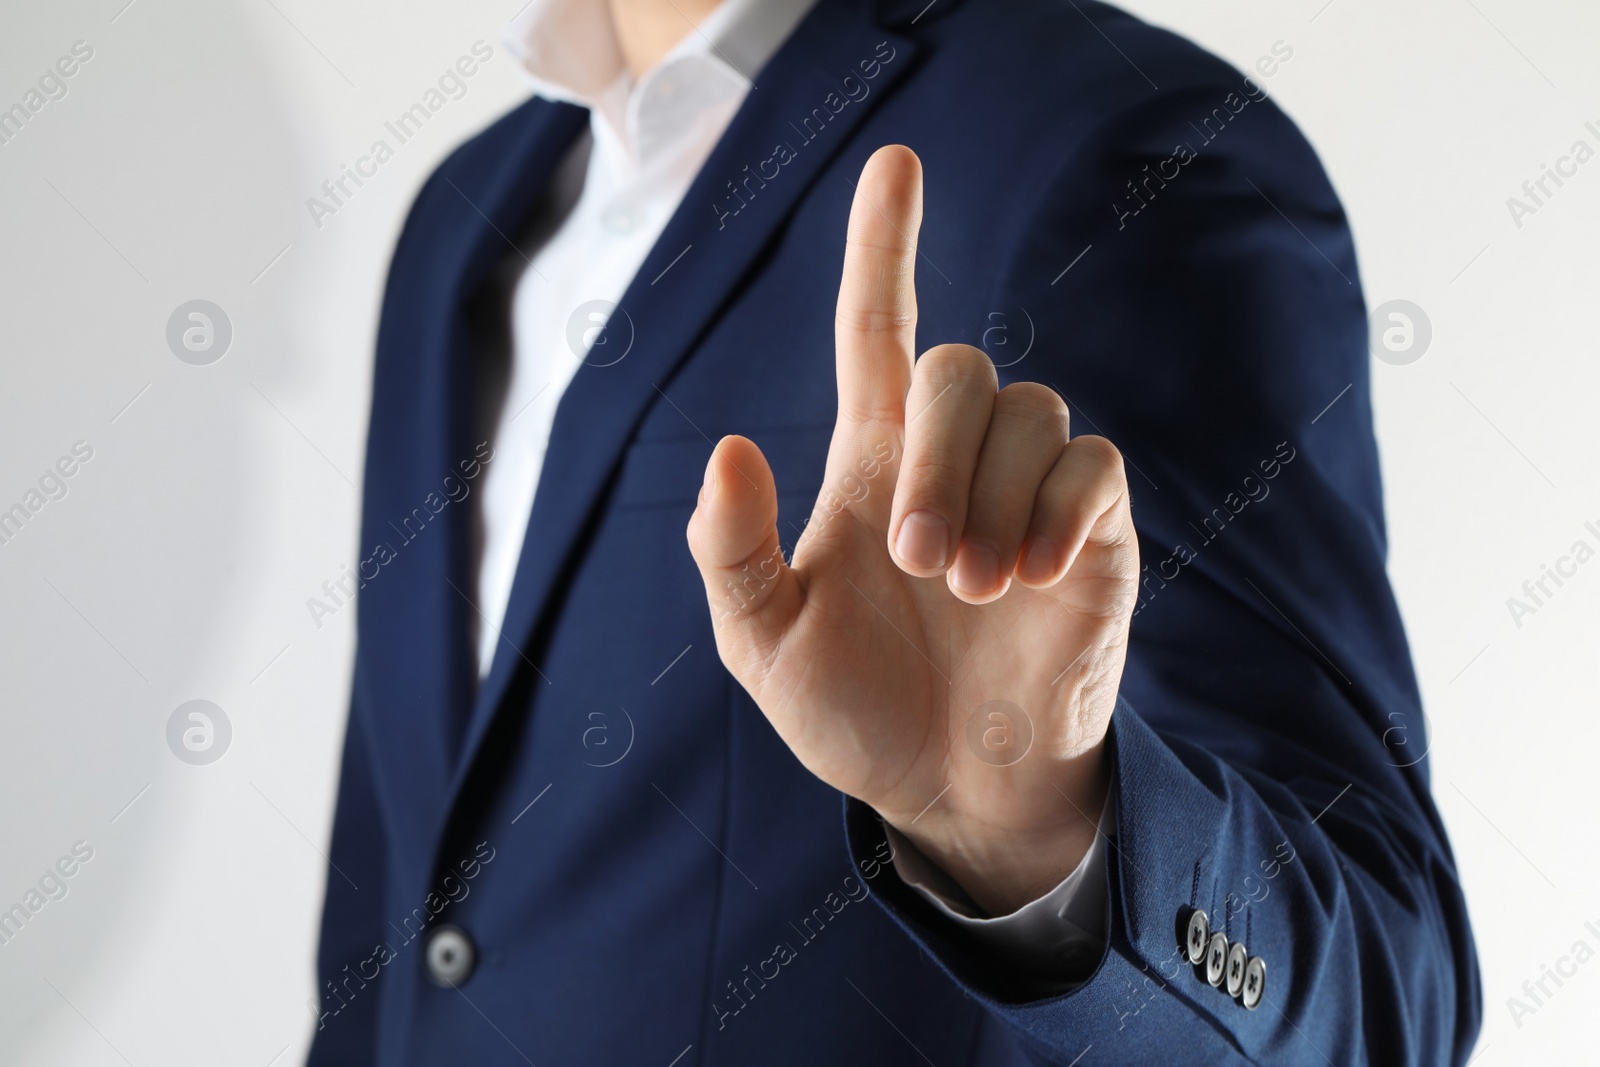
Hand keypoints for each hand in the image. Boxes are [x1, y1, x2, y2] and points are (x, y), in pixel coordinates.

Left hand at [686, 145, 1138, 914]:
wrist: (949, 794)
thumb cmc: (853, 712)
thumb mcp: (762, 645)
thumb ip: (733, 553)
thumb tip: (729, 447)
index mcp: (868, 467)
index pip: (876, 329)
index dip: (883, 246)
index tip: (894, 164)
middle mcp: (950, 464)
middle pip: (957, 368)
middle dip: (934, 456)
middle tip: (919, 563)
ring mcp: (1026, 496)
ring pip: (1030, 412)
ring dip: (990, 496)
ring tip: (973, 590)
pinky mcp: (1092, 537)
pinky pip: (1093, 466)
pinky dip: (1057, 510)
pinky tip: (1027, 579)